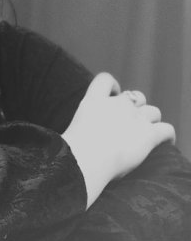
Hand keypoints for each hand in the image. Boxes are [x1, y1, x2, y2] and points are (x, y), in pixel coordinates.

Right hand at [62, 72, 174, 207]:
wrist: (83, 160)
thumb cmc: (71, 152)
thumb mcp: (71, 129)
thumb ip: (83, 124)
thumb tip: (81, 135)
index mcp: (93, 101)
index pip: (105, 79)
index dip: (113, 86)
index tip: (114, 95)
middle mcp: (116, 105)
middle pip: (136, 96)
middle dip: (136, 107)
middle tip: (130, 123)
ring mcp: (134, 118)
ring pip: (153, 112)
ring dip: (151, 121)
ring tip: (148, 132)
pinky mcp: (149, 135)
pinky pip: (167, 130)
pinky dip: (168, 136)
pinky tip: (166, 142)